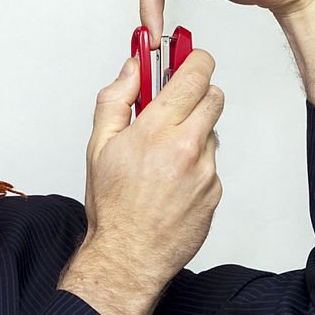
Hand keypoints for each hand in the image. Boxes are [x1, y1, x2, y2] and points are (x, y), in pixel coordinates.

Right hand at [60, 50, 223, 314]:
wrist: (128, 256)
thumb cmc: (112, 206)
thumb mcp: (99, 145)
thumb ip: (116, 98)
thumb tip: (132, 69)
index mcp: (157, 130)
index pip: (195, 73)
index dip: (192, 60)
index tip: (185, 58)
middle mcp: (188, 147)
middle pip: (214, 95)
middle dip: (195, 95)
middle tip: (171, 106)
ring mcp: (206, 171)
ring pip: (211, 132)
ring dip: (194, 133)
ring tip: (163, 157)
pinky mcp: (215, 191)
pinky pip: (211, 164)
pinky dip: (195, 165)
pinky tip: (171, 182)